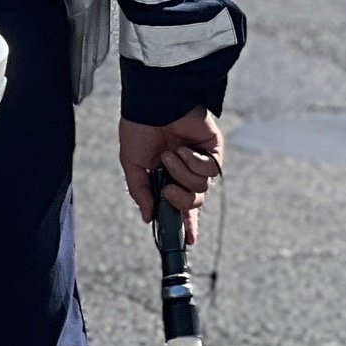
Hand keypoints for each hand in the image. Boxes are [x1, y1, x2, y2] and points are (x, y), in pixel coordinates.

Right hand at [119, 110, 222, 245]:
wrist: (152, 104)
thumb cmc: (139, 128)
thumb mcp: (132, 164)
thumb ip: (140, 192)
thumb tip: (148, 217)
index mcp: (168, 175)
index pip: (181, 206)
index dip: (186, 224)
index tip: (188, 241)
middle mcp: (187, 170)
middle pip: (194, 202)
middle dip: (181, 200)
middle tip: (167, 188)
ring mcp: (201, 159)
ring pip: (202, 188)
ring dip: (183, 174)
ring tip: (170, 155)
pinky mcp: (213, 149)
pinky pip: (210, 170)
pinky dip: (194, 162)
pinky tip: (183, 149)